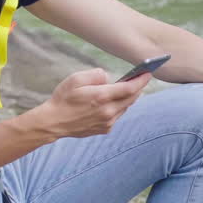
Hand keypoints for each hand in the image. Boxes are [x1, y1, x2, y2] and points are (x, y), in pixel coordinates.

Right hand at [36, 67, 151, 138]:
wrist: (53, 122)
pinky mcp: (104, 129)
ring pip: (125, 107)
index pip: (130, 88)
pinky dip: (118, 107)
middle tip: (140, 78)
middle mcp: (108, 111)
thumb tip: (108, 79)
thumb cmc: (63, 98)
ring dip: (127, 97)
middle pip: (132, 98)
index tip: (148, 73)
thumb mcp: (76, 78)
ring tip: (126, 88)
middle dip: (138, 87)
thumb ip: (96, 75)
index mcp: (102, 97)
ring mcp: (107, 122)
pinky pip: (117, 116)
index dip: (141, 80)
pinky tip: (111, 102)